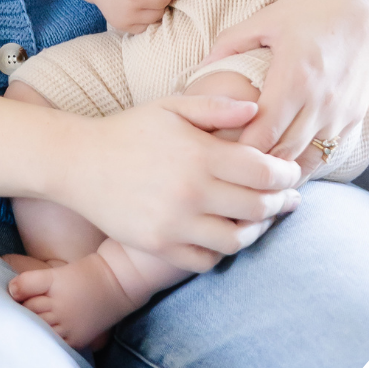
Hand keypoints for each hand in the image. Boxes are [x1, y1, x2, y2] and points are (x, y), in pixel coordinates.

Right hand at [58, 95, 303, 269]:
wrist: (78, 162)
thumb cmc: (128, 130)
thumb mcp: (171, 108)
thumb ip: (216, 107)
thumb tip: (257, 109)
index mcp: (199, 155)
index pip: (264, 172)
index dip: (286, 174)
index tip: (291, 172)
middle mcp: (191, 193)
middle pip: (258, 208)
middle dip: (280, 202)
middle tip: (286, 197)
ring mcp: (175, 225)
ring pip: (237, 239)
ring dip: (255, 229)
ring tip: (258, 218)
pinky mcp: (160, 247)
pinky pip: (206, 260)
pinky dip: (221, 250)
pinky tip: (222, 233)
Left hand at [193, 0, 368, 174]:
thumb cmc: (315, 7)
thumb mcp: (267, 19)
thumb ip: (230, 43)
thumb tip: (198, 66)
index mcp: (293, 79)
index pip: (262, 134)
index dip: (239, 148)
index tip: (218, 150)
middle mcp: (320, 102)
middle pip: (282, 153)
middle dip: (257, 163)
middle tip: (231, 167)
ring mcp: (341, 113)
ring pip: (307, 159)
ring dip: (282, 166)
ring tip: (257, 169)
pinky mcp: (356, 116)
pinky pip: (328, 151)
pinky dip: (307, 158)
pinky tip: (288, 158)